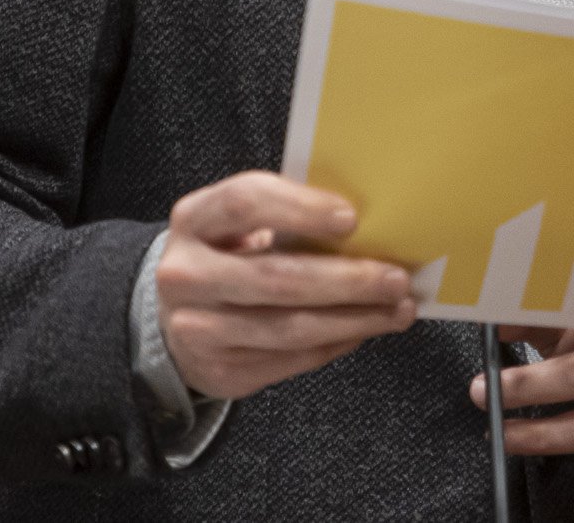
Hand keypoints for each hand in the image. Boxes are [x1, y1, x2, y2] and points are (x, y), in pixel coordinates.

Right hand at [154, 172, 417, 400]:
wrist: (176, 317)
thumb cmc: (228, 255)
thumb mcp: (238, 224)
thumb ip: (287, 217)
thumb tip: (369, 225)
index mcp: (193, 219)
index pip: (246, 202)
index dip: (301, 208)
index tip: (352, 218)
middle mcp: (185, 275)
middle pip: (276, 277)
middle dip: (347, 280)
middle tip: (396, 278)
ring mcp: (196, 329)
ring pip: (289, 328)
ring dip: (353, 319)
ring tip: (397, 309)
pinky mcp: (220, 372)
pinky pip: (291, 360)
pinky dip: (337, 343)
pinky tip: (366, 328)